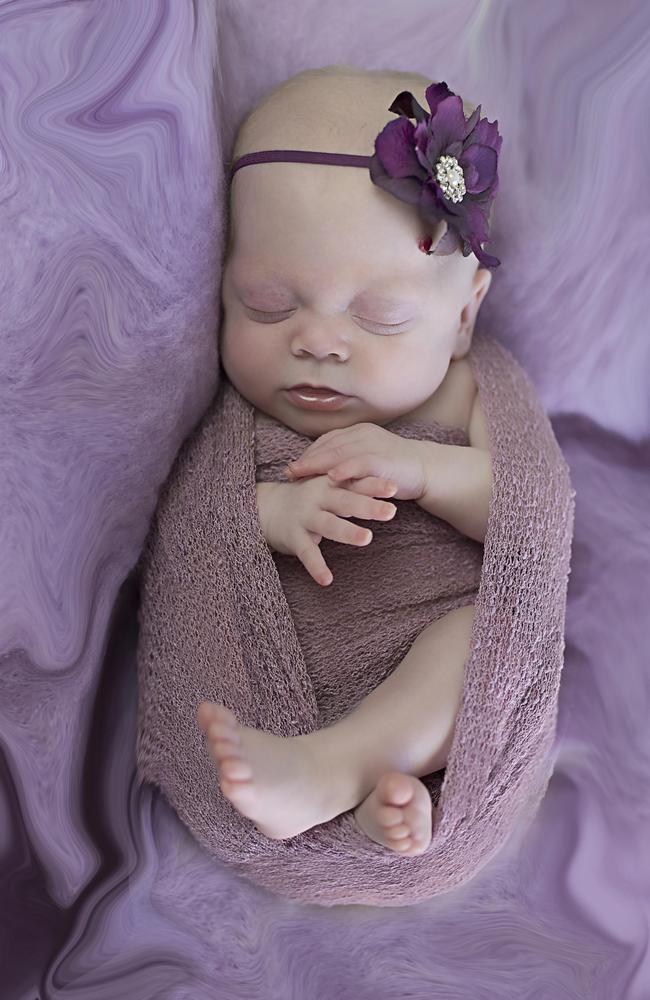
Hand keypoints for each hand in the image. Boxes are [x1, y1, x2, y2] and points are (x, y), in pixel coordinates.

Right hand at [255, 474, 397, 586]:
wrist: (265, 507)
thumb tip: (393, 486)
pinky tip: (327, 580)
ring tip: (367, 539)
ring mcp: (305, 517)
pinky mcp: (293, 537)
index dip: (374, 485)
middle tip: (392, 512)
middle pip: (345, 501)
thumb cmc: (307, 498)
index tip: (395, 488)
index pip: (355, 482)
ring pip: (328, 525)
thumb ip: (353, 486)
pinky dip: (316, 567)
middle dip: (368, 506)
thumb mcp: (328, 486)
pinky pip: (307, 553)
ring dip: (347, 532)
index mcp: (330, 484)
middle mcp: (318, 498)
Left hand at [284, 422, 428, 501]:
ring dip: (318, 463)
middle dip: (307, 459)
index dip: (309, 453)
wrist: (427, 470)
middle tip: (289, 472)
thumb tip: (323, 473)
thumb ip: (348, 463)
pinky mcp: (384, 459)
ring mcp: (374, 445)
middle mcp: (364, 434)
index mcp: (359, 432)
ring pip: (340, 452)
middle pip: (329, 445)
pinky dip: (346, 468)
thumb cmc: (395, 469)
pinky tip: (332, 477)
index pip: (327, 441)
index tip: (292, 467)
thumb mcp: (367, 462)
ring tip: (300, 473)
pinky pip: (361, 462)